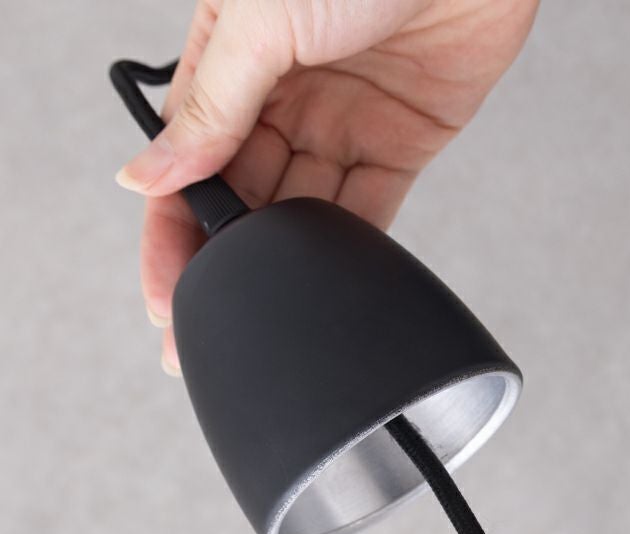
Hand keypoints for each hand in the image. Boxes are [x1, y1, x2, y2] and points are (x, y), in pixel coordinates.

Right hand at [115, 0, 537, 373]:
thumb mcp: (260, 19)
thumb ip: (212, 106)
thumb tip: (148, 175)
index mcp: (231, 58)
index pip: (188, 159)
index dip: (172, 230)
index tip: (165, 294)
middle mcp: (282, 93)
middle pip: (242, 197)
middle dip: (223, 265)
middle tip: (200, 327)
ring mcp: (343, 119)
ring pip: (301, 210)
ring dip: (281, 266)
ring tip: (260, 313)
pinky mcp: (402, 140)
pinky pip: (369, 205)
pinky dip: (348, 246)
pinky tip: (323, 283)